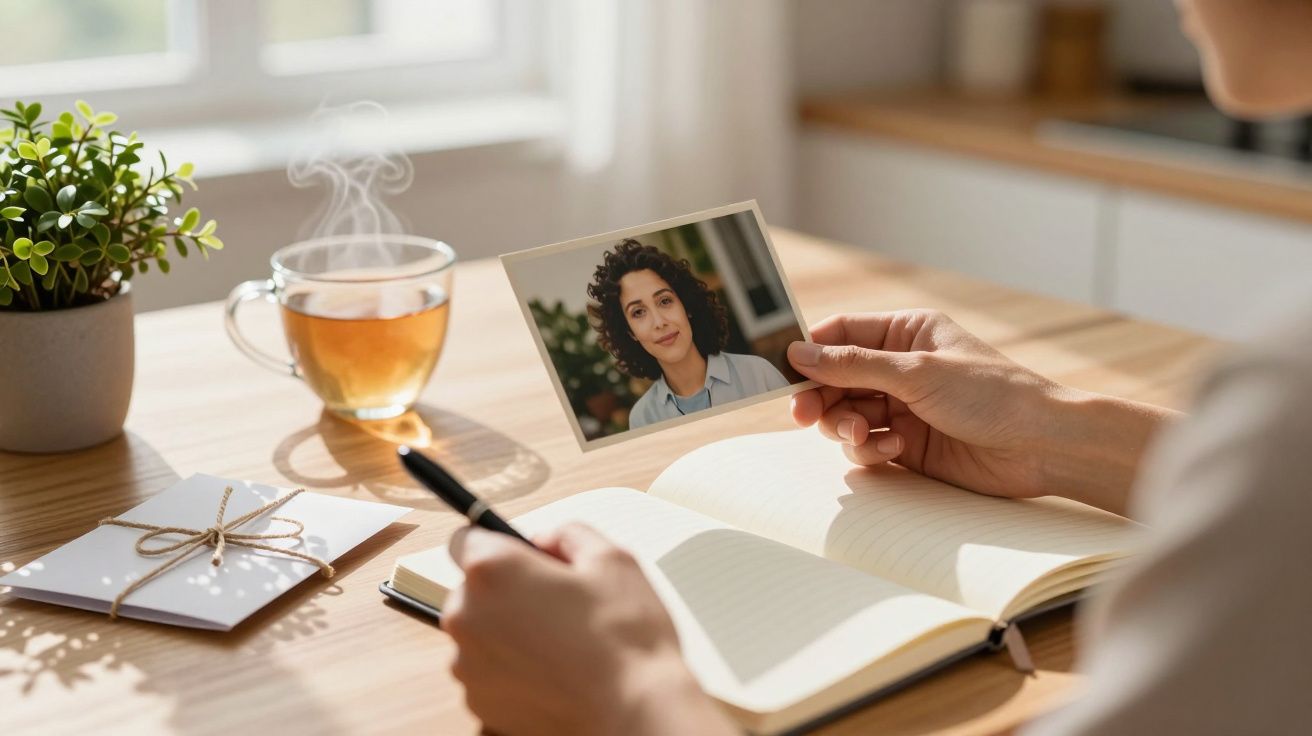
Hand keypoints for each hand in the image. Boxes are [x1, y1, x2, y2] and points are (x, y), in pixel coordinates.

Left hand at [444, 524, 736, 735]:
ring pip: (481, 630)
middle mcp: (467, 615)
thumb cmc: (625, 637)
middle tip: (556, 602)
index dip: (500, 544)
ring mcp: (468, 663)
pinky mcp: (478, 699)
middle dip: (506, 589)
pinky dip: (511, 666)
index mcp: (492, 570)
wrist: (633, 711)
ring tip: (560, 641)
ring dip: (507, 630)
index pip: (467, 539)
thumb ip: (567, 534)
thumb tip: (545, 541)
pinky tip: (553, 669)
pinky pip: (487, 669)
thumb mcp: (611, 558)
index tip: (522, 558)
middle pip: (473, 588)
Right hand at [787, 310, 1176, 515]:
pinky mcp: (909, 445)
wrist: (1042, 447)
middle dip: (822, 398)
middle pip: (836, 379)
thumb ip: (853, 365)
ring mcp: (904, 407)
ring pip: (846, 415)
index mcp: (907, 332)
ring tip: (865, 437)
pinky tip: (891, 452)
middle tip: (806, 415)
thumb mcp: (916, 372)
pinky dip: (870, 450)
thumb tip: (799, 353)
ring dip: (846, 428)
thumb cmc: (993, 395)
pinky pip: (867, 445)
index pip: (842, 334)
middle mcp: (902, 368)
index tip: (784, 372)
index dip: (811, 352)